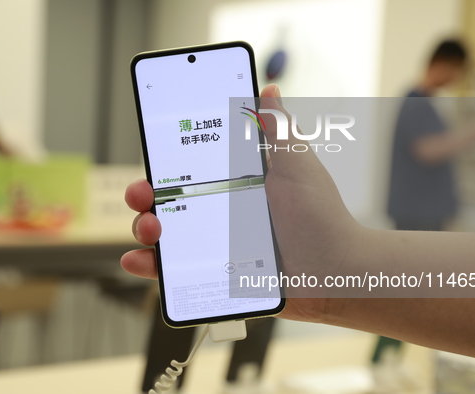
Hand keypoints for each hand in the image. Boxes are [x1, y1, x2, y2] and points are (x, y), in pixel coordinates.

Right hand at [121, 84, 361, 323]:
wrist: (335, 272)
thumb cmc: (321, 217)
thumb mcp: (297, 166)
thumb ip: (278, 129)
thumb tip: (269, 89)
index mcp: (235, 184)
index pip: (191, 168)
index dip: (167, 161)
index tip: (153, 153)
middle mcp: (220, 212)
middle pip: (169, 200)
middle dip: (145, 194)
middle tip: (145, 193)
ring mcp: (215, 245)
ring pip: (166, 235)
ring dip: (144, 227)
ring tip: (151, 228)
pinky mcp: (215, 275)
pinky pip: (175, 272)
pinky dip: (150, 267)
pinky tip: (138, 260)